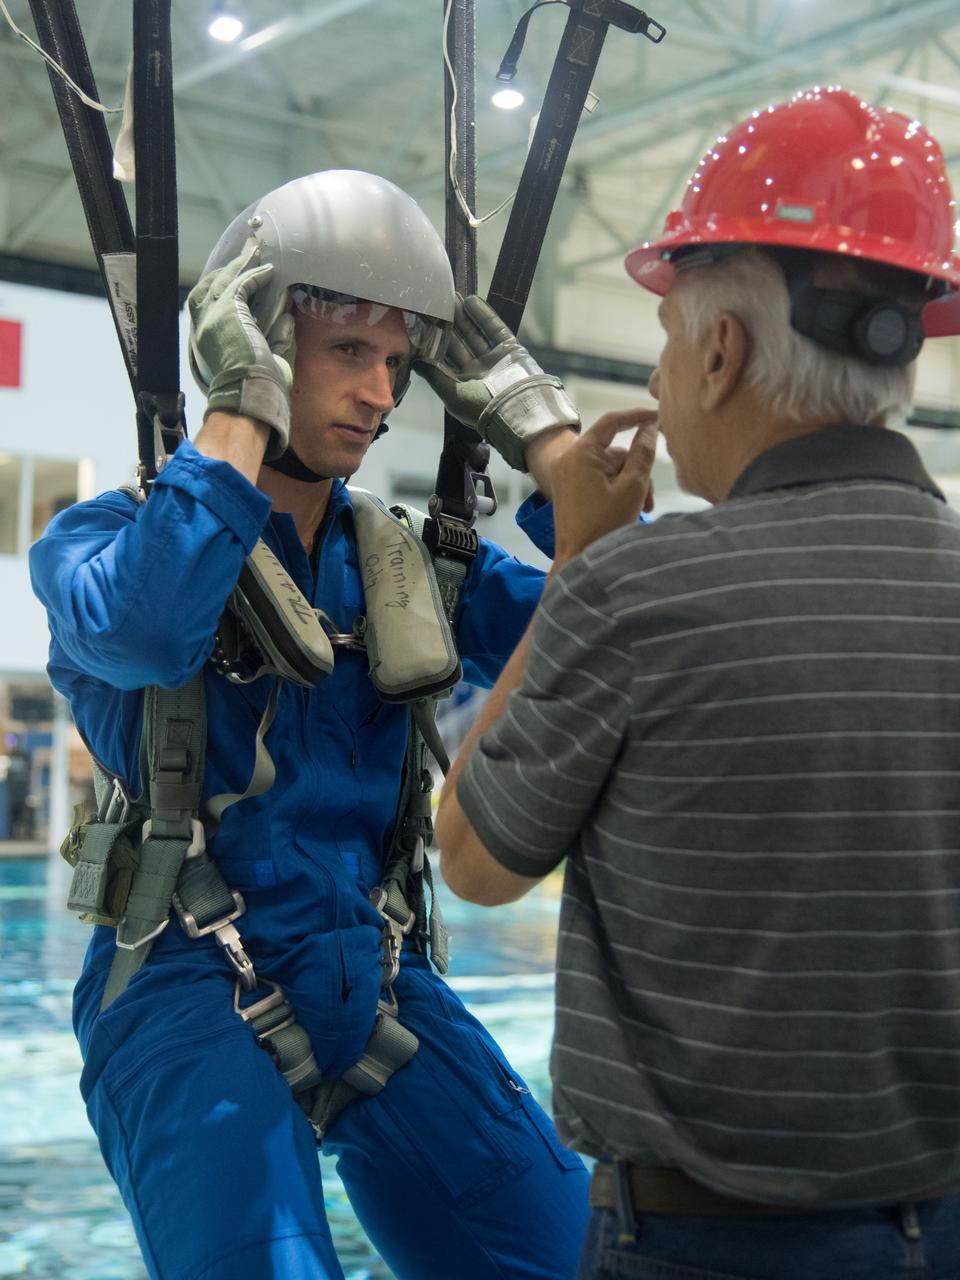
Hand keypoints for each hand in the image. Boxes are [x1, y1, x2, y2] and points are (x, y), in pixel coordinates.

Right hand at [187, 241, 294, 459]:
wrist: (250, 395)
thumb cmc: (258, 387)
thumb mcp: (265, 358)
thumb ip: (274, 336)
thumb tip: (287, 317)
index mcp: (206, 339)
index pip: (208, 303)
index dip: (223, 287)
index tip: (239, 276)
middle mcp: (203, 326)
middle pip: (212, 285)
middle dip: (230, 268)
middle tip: (248, 254)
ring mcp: (213, 317)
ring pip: (225, 281)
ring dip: (242, 266)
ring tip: (256, 253)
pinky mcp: (228, 312)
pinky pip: (241, 285)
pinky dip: (255, 276)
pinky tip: (267, 271)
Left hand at [413, 294, 579, 471]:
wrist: (520, 409)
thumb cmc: (482, 408)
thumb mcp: (452, 394)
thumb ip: (434, 376)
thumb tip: (415, 362)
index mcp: (462, 385)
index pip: (445, 358)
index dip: (434, 341)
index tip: (424, 323)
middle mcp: (478, 372)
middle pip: (459, 343)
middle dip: (448, 324)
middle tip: (437, 303)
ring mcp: (494, 360)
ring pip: (475, 334)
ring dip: (464, 316)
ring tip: (452, 297)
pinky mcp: (510, 349)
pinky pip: (494, 329)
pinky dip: (484, 316)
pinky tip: (471, 301)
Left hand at [550, 409, 657, 569]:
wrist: (577, 562)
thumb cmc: (604, 527)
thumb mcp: (631, 488)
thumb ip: (642, 453)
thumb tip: (650, 428)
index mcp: (581, 454)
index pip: (612, 422)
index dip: (637, 416)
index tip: (659, 416)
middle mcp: (570, 460)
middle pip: (615, 453)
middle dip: (636, 472)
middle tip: (648, 499)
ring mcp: (568, 476)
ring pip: (611, 470)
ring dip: (630, 485)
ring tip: (641, 509)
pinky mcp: (570, 491)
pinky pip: (599, 481)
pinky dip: (616, 491)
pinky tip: (629, 510)